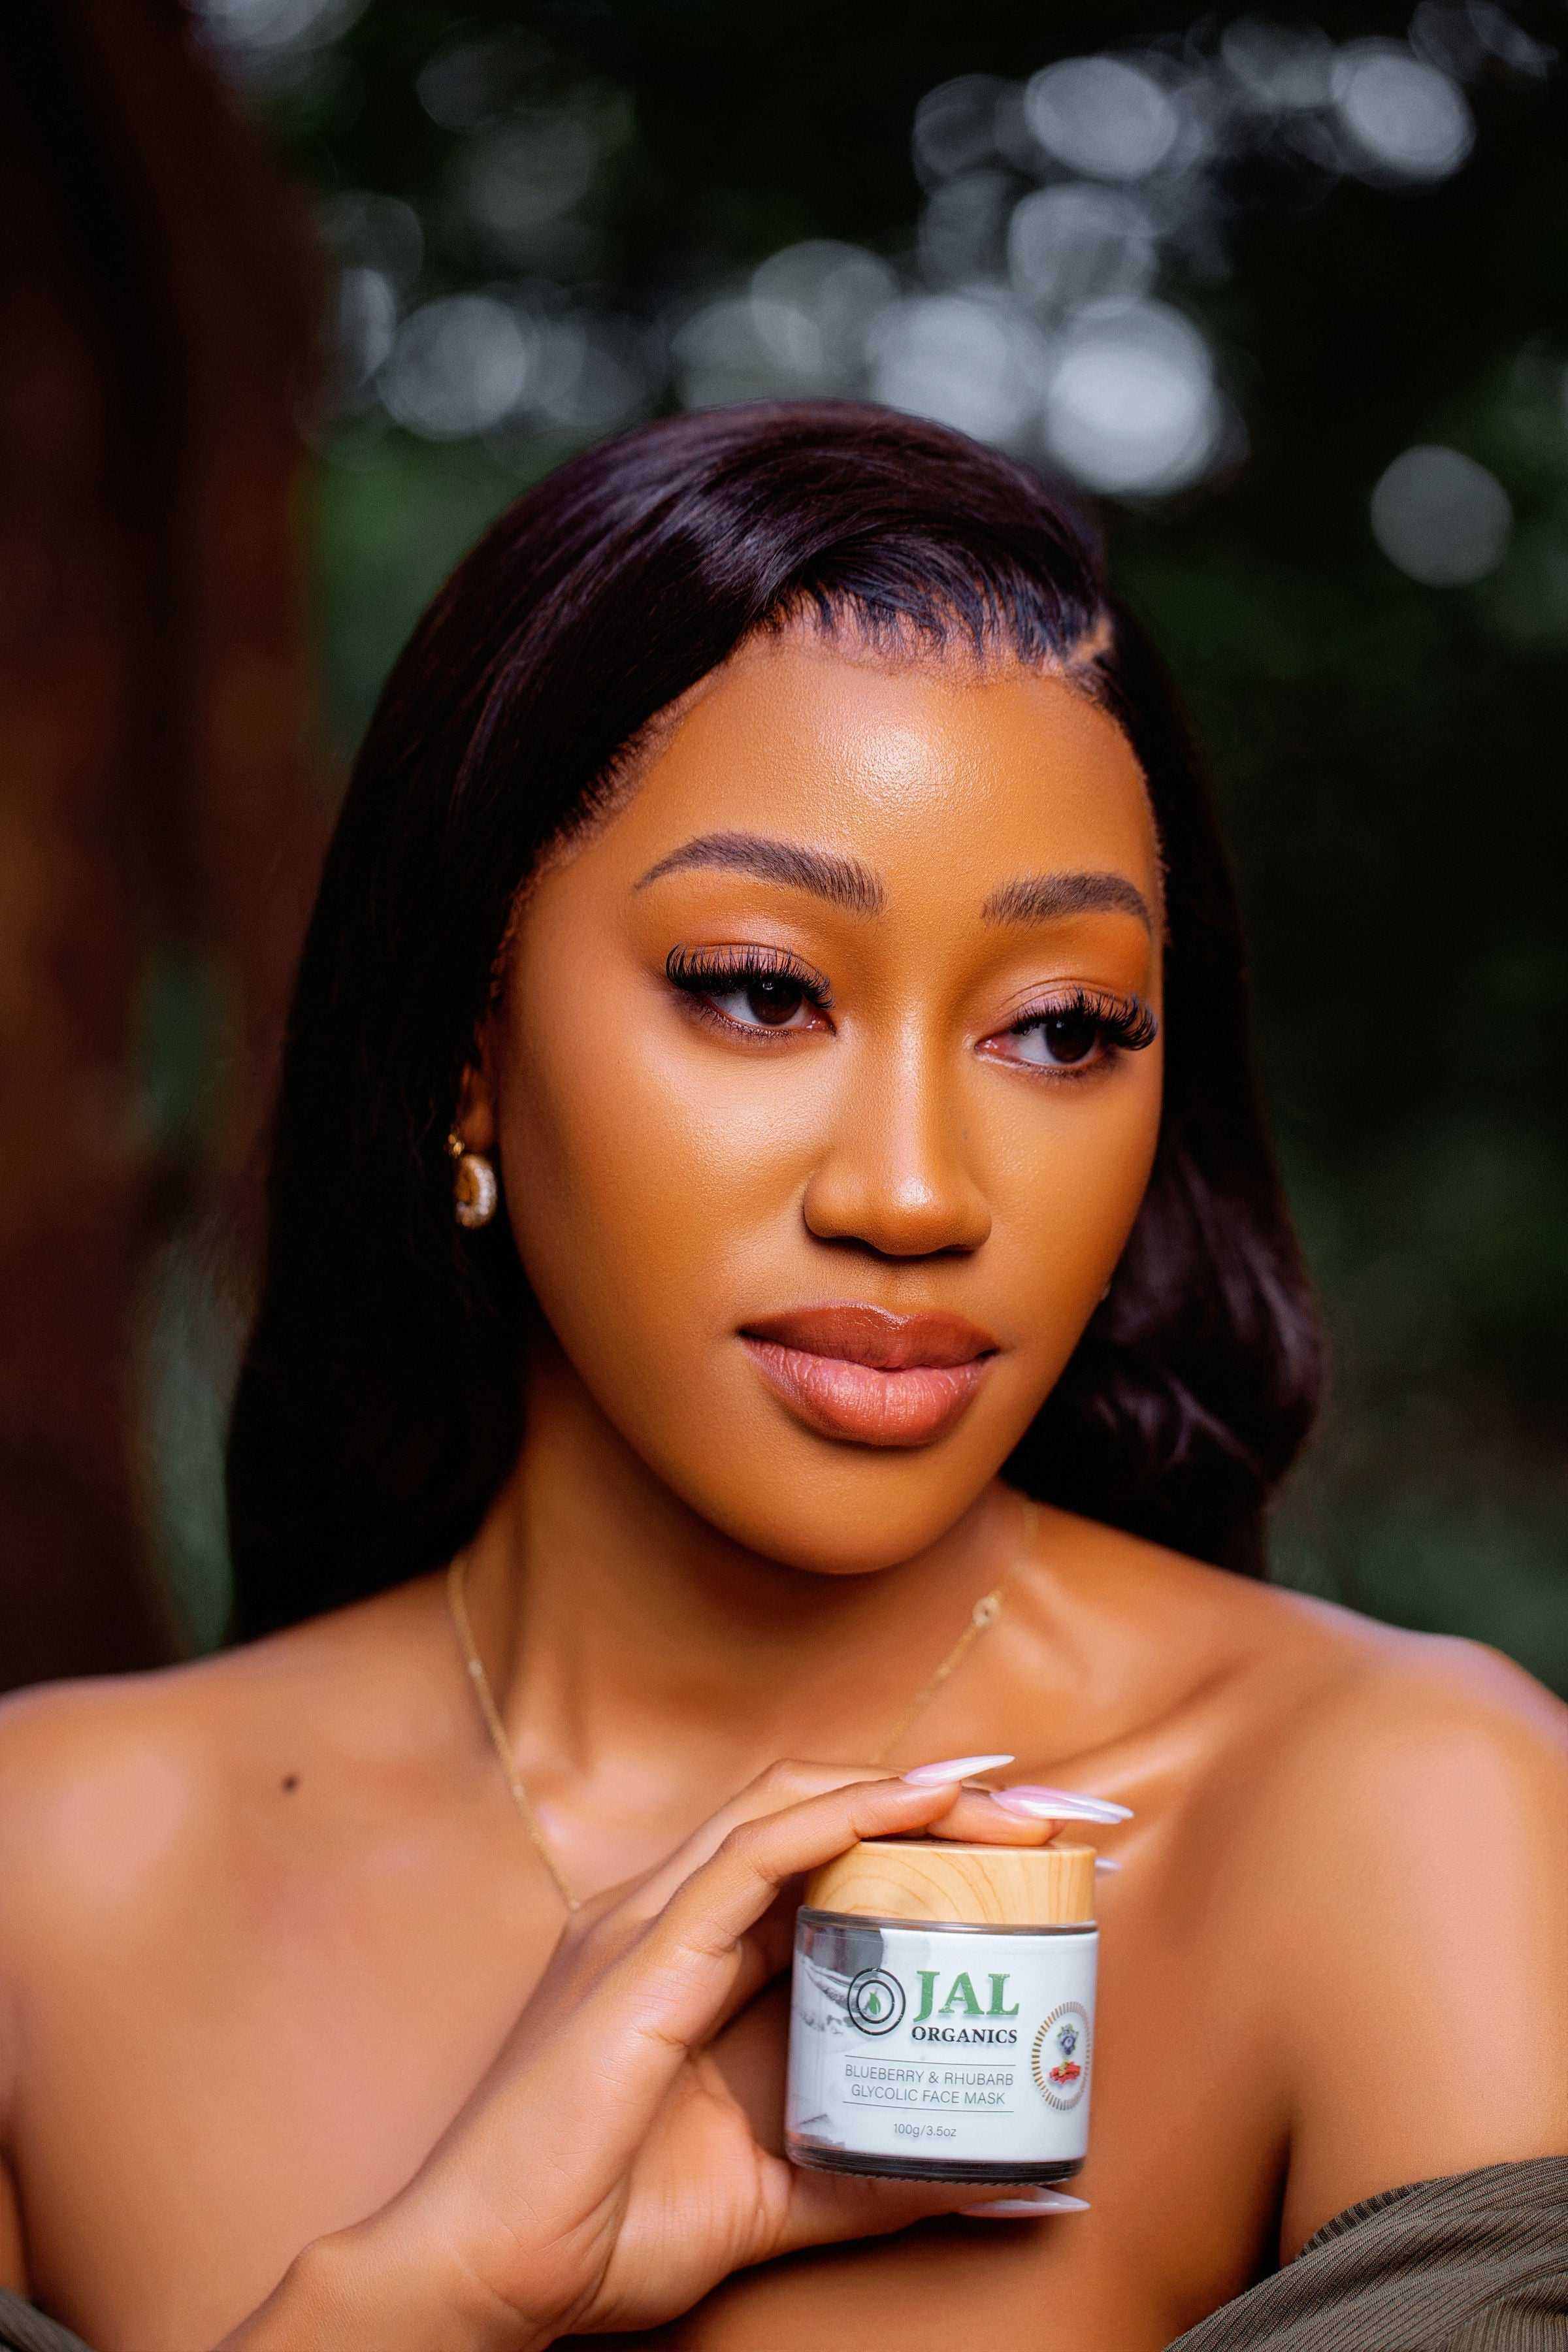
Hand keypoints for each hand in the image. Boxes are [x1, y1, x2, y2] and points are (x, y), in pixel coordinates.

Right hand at [271, 1761, 1079, 2347]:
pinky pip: (753, 1856)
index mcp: (695, 1959)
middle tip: (1042, 1810)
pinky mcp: (642, 1953)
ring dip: (905, 1793)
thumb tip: (1000, 2178)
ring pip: (790, 1809)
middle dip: (933, 1799)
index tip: (1024, 1845)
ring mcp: (650, 1924)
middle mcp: (672, 1919)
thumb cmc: (604, 2229)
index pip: (822, 1860)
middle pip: (818, 1814)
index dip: (920, 1836)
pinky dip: (842, 1817)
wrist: (487, 2272)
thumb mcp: (777, 2193)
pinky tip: (915, 1806)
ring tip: (1002, 1795)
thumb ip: (877, 2178)